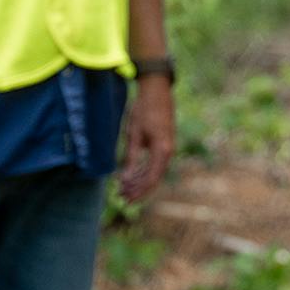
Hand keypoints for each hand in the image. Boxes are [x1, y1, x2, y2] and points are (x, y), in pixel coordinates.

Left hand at [117, 76, 174, 202]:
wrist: (156, 90)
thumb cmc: (144, 110)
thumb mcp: (133, 134)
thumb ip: (130, 158)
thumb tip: (125, 179)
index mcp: (162, 151)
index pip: (151, 179)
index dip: (138, 191)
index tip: (125, 198)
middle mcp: (168, 152)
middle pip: (153, 178)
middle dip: (137, 189)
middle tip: (121, 196)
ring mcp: (168, 148)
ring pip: (154, 172)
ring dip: (139, 180)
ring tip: (124, 187)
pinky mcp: (164, 144)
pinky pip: (155, 163)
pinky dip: (143, 170)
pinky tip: (132, 174)